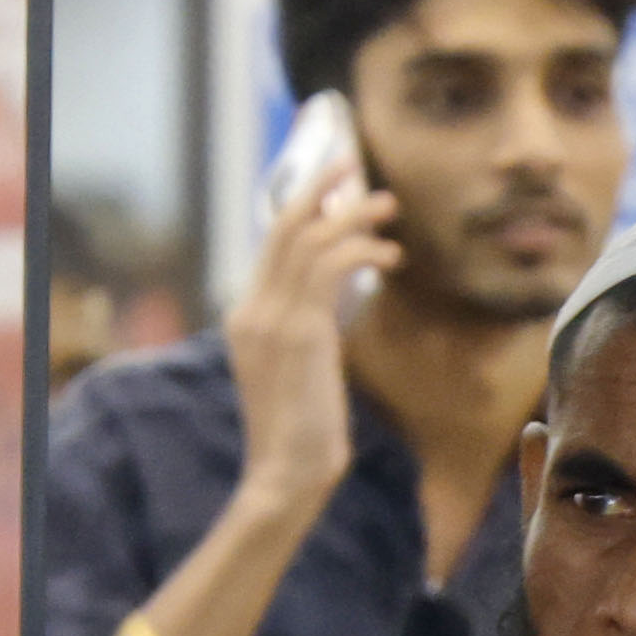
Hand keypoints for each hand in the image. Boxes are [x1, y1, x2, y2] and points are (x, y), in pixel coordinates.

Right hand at [222, 155, 399, 508]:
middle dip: (318, 187)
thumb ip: (305, 333)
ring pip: (308, 239)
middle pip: (281, 226)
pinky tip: (390, 254)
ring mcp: (271, 318)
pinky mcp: (300, 332)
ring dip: (352, 214)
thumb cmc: (301, 435)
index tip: (334, 190)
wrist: (285, 475)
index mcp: (245, 317)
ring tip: (388, 205)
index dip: (302, 209)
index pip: (271, 246)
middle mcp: (251, 309)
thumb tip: (331, 309)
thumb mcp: (298, 372)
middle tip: (351, 160)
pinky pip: (330, 267)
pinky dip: (362, 249)